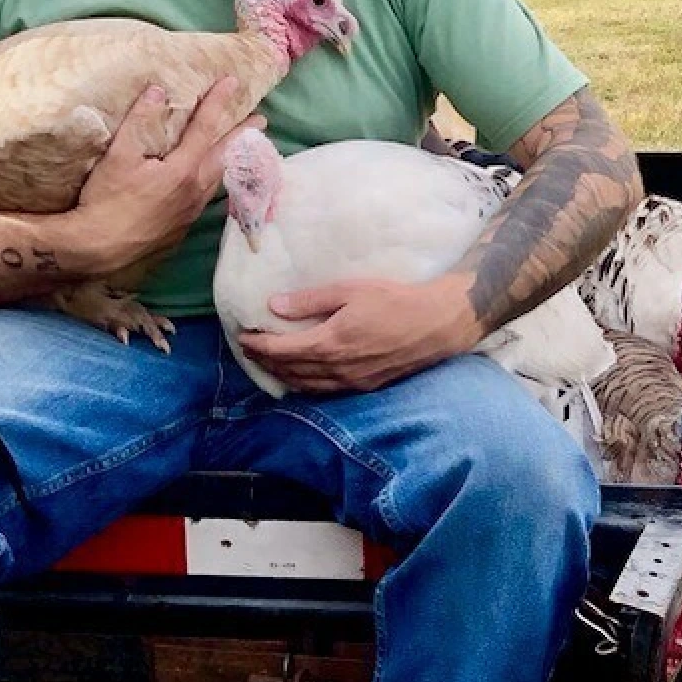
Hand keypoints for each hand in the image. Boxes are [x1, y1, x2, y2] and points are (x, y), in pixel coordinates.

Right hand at [57, 74, 258, 274]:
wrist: (99, 249)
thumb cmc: (107, 200)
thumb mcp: (118, 155)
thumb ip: (140, 121)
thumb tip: (159, 91)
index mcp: (183, 171)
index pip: (206, 128)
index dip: (218, 102)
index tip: (232, 82)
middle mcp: (195, 192)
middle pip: (225, 157)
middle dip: (242, 136)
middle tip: (261, 122)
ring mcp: (190, 213)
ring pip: (217, 180)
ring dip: (230, 160)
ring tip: (239, 149)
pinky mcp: (181, 228)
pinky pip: (205, 197)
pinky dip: (214, 180)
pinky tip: (207, 182)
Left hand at [237, 270, 482, 394]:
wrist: (437, 324)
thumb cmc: (395, 300)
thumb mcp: (351, 290)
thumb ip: (311, 300)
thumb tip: (274, 305)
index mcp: (330, 343)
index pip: (282, 350)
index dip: (259, 345)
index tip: (244, 336)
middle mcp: (338, 369)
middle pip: (290, 371)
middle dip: (266, 362)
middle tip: (250, 349)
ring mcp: (352, 382)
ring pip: (306, 385)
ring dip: (283, 377)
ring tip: (269, 365)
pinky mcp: (366, 386)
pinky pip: (326, 391)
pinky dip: (305, 385)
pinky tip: (301, 378)